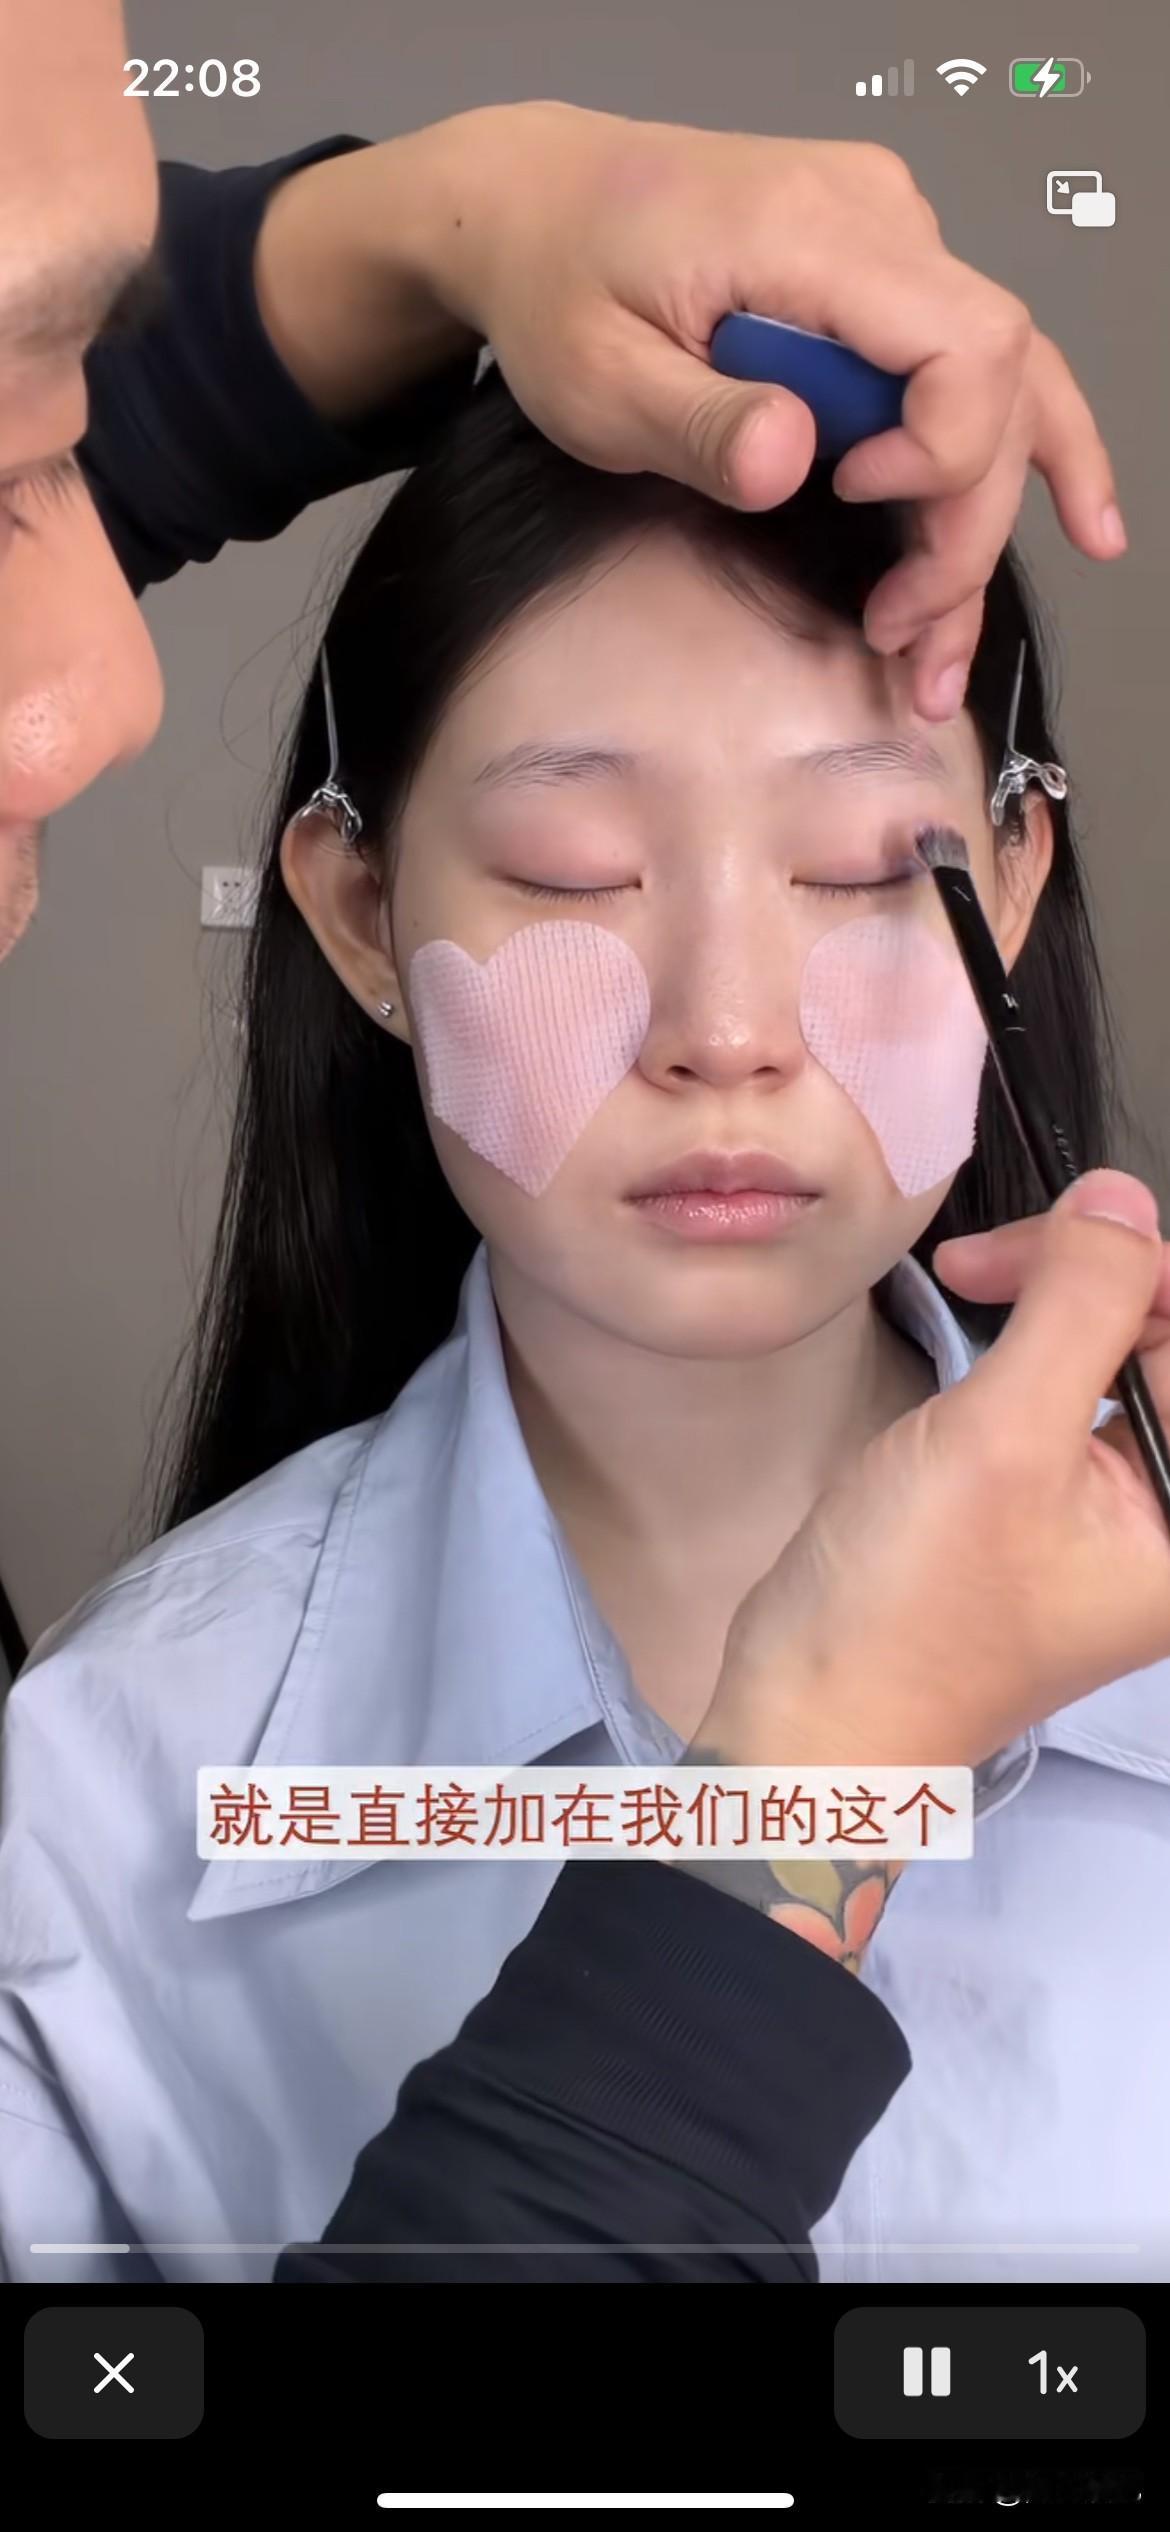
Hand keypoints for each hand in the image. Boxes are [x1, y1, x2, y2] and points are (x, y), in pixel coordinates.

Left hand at [418, 103, 1122, 718]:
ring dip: (990, 518)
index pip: (964, 340)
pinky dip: (1011, 455)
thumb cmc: (558, 285)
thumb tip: (795, 458)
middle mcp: (875, 218)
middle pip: (998, 380)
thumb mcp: (595, 376)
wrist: (539, 205)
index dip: (940, 449)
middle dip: (965, 529)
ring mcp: (889, 239)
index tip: (855, 499)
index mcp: (810, 229)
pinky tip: (1076, 517)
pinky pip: (970, 368)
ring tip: (954, 650)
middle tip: (902, 641)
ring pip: (1000, 385)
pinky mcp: (882, 273)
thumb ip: (697, 420)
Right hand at [697, 1170, 1169, 1776]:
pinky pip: (1080, 1383)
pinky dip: (1031, 1342)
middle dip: (1092, 1277)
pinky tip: (978, 1342)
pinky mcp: (1064, 1500)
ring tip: (970, 1285)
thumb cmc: (909, 1617)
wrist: (817, 1707)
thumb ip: (1078, 1307)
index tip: (1037, 1250)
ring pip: (1125, 1347)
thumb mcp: (1003, 1441)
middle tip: (986, 1263)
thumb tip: (1119, 1203)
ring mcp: (1124, 1510)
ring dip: (1055, 1298)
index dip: (1135, 1270)